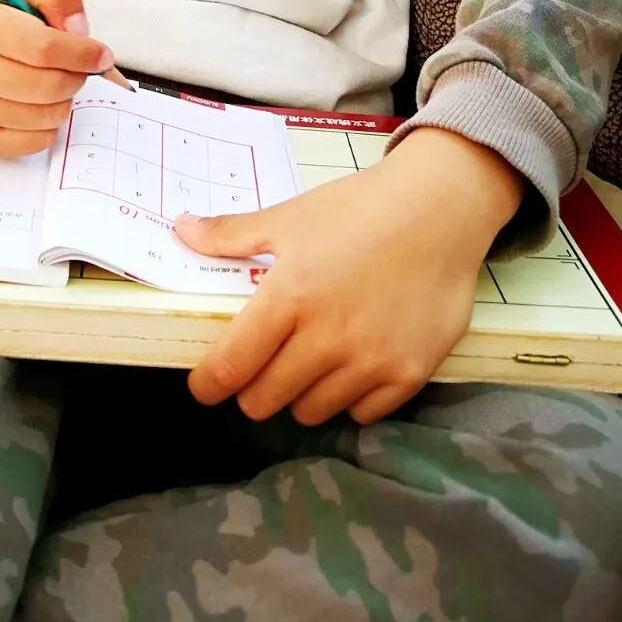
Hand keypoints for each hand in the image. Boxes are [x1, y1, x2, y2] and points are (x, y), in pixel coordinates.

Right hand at [0, 0, 128, 157]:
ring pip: (47, 116)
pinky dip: (50, 125)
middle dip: (76, 77)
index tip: (101, 55)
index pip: (42, 47)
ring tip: (54, 82)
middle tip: (76, 68)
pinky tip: (39, 104)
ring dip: (64, 100)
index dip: (81, 53)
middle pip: (48, 87)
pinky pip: (37, 142)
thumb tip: (78, 30)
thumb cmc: (9, 20)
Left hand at [174, 126, 525, 425]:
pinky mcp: (409, 373)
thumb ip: (233, 233)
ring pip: (310, 411)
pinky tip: (354, 364)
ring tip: (311, 360)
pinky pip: (362, 413)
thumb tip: (181, 230)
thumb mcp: (292, 217)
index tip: (206, 384)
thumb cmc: (360, 208)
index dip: (208, 384)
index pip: (230, 367)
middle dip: (254, 387)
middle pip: (264, 400)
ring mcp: (370, 360)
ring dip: (302, 393)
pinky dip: (351, 396)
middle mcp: (327, 337)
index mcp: (289, 297)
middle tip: (265, 364)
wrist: (440, 208)